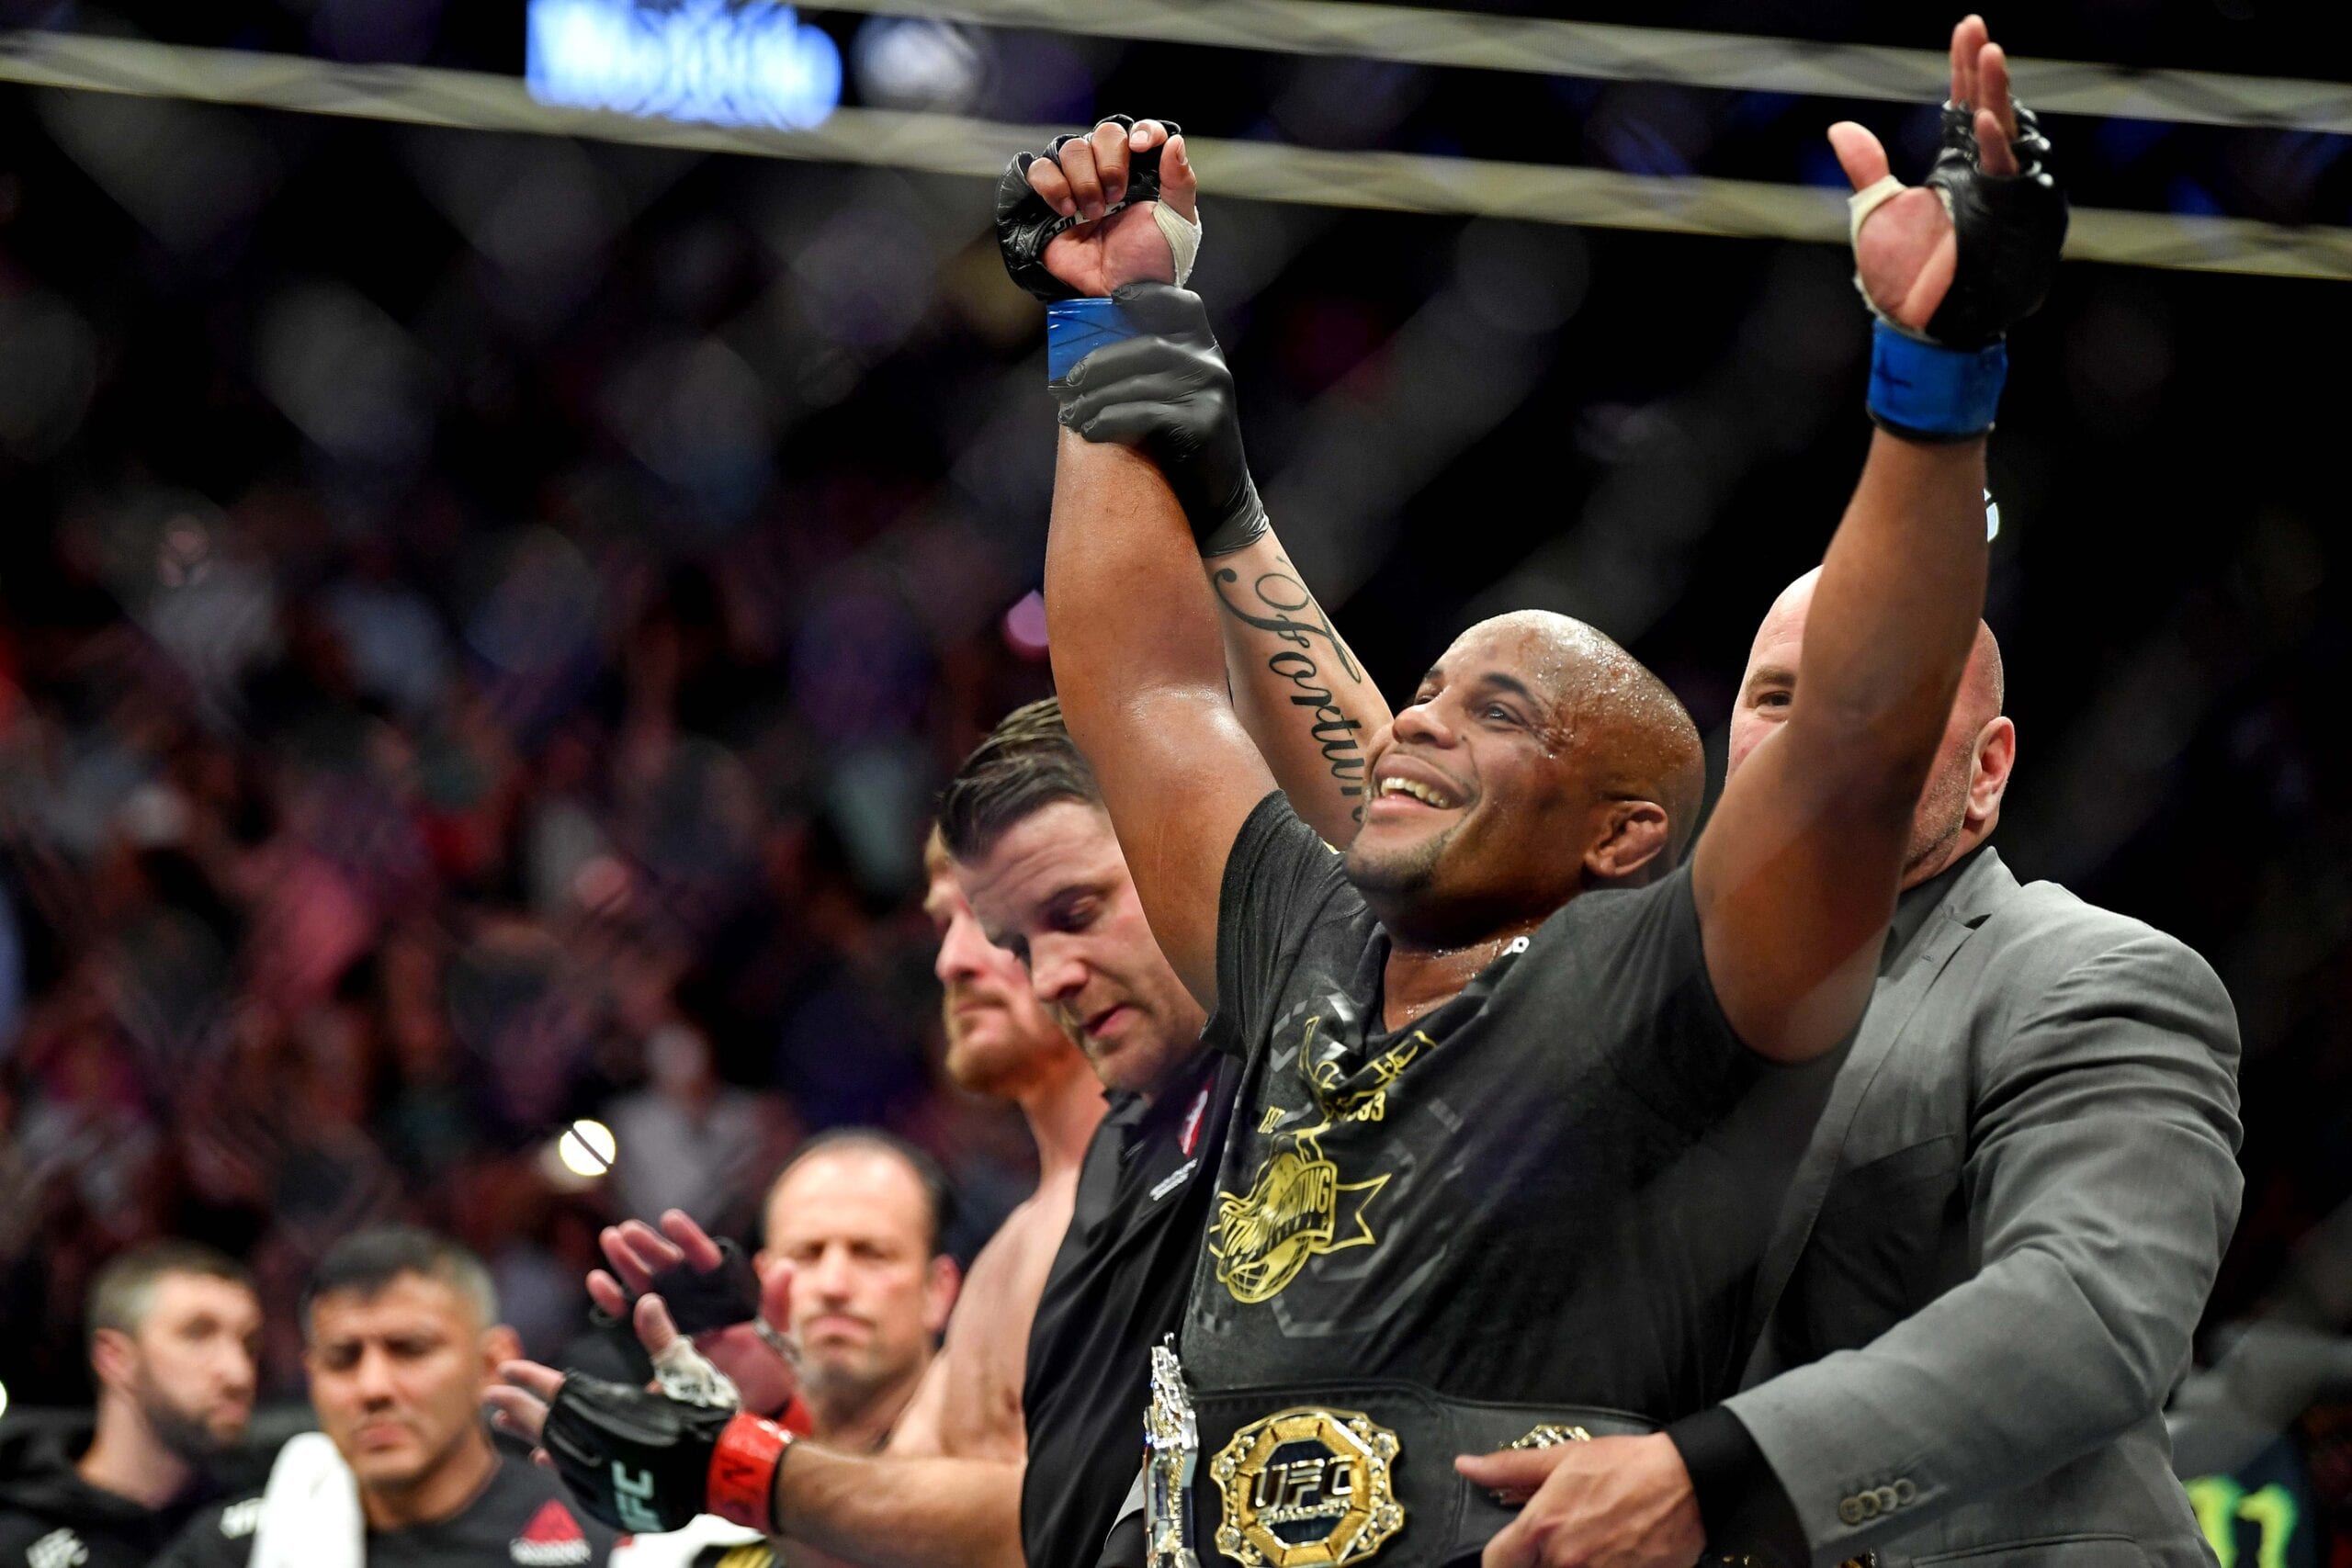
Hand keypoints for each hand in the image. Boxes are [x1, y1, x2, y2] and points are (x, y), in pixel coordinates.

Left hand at [492, 1359, 784, 1533]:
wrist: (723, 1473)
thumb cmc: (707, 1417)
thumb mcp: (686, 1371)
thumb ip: (661, 1338)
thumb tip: (647, 1299)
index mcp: (610, 1410)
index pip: (558, 1390)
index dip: (530, 1378)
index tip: (507, 1368)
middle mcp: (596, 1444)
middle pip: (546, 1422)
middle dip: (517, 1405)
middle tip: (492, 1394)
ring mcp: (598, 1474)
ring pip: (552, 1450)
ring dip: (528, 1433)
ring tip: (505, 1421)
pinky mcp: (607, 1494)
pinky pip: (570, 1476)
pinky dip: (554, 1461)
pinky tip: (543, 1458)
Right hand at [591, 1210, 800, 1416]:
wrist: (750, 1418)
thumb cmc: (770, 1373)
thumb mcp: (778, 1339)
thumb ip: (776, 1304)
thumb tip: (785, 1266)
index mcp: (725, 1295)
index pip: (706, 1261)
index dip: (688, 1239)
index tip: (669, 1219)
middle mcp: (698, 1304)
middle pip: (670, 1269)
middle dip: (648, 1248)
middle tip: (625, 1229)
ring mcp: (676, 1323)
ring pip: (646, 1287)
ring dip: (627, 1265)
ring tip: (609, 1240)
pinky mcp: (657, 1346)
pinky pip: (631, 1320)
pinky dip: (614, 1301)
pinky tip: (598, 1282)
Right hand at [1029, 118, 1198, 297]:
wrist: (1121, 294)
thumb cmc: (1152, 261)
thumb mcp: (1178, 222)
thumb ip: (1180, 181)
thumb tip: (1176, 142)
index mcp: (1143, 173)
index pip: (1141, 131)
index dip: (1143, 131)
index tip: (1141, 148)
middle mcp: (1110, 172)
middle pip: (1104, 133)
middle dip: (1110, 163)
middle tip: (1115, 198)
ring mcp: (1078, 184)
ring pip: (1071, 148)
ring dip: (1083, 180)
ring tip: (1093, 214)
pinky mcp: (1049, 200)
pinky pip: (1039, 170)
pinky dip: (1052, 185)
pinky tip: (1067, 211)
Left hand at [1055, 283, 1268, 555]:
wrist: (1218, 500)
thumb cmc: (1181, 444)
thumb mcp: (1172, 395)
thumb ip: (1147, 367)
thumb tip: (1083, 353)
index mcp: (1204, 347)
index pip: (1180, 304)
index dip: (1147, 294)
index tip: (1113, 302)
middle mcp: (1212, 362)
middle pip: (1146, 346)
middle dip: (1099, 363)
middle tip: (1065, 385)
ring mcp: (1212, 392)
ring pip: (1140, 381)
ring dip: (1095, 398)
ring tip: (1069, 416)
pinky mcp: (1205, 423)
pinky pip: (1146, 412)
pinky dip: (1110, 420)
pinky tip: (1090, 431)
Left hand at [1456, 1434, 1705, 1567]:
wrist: (1688, 1484)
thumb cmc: (1623, 1466)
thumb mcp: (1563, 1460)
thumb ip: (1509, 1469)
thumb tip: (1465, 1467)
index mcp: (1543, 1526)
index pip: (1496, 1563)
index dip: (1498, 1561)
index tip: (1509, 1555)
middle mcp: (1565, 1561)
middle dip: (1533, 1564)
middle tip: (1549, 1549)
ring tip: (1583, 1550)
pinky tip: (1606, 1557)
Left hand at [1828, 15, 2018, 331]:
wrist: (1921, 328)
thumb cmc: (1904, 278)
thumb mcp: (1876, 214)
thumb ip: (1866, 168)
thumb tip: (1840, 128)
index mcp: (1958, 167)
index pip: (1964, 103)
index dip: (1965, 66)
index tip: (1967, 26)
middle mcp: (1988, 175)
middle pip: (1992, 109)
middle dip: (1987, 70)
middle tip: (1980, 32)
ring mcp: (2007, 195)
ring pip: (2010, 134)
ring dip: (1998, 97)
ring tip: (1987, 56)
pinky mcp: (2020, 218)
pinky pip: (2012, 176)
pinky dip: (1995, 146)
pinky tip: (1980, 118)